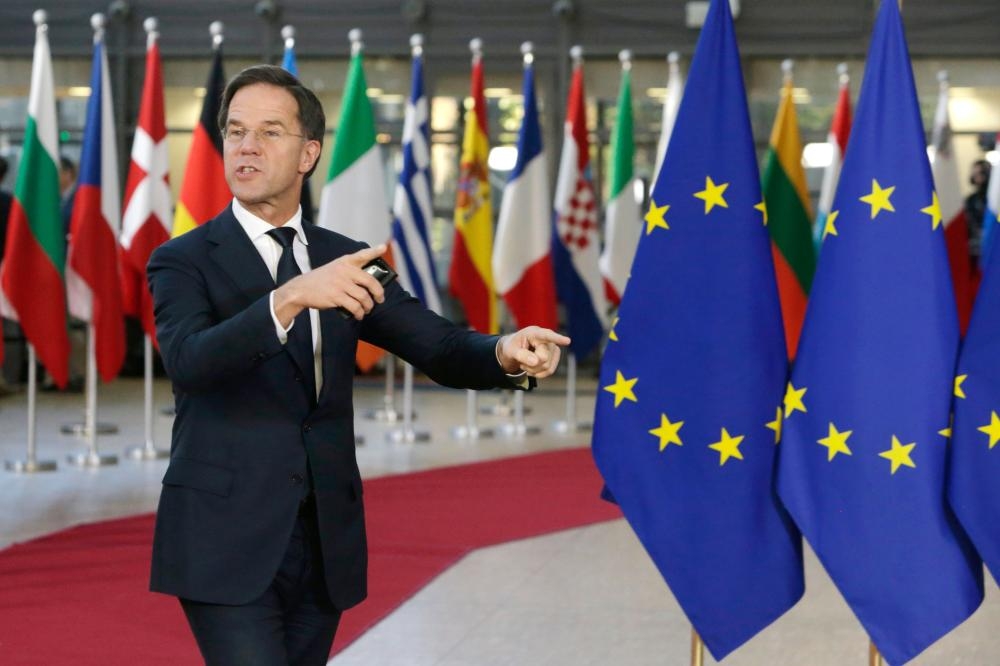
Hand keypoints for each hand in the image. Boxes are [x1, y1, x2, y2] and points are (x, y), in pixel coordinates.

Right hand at [273, 244, 387, 324]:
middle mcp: (344, 270)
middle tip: (380, 299)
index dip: (374, 251)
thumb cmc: (321, 280)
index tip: (383, 247)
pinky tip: (359, 315)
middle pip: (370, 281)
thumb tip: (369, 286)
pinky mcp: (336, 296)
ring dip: (368, 306)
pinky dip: (359, 313)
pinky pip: (355, 306)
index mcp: (345, 262)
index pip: (362, 254)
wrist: (301, 289)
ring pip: (364, 297)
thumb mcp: (334, 269)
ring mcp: (340, 283)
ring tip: (367, 309)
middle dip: (378, 293)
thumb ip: (350, 272)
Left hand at [498, 327, 570, 378]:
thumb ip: (521, 355)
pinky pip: (550, 371)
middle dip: (531, 364)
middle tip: (521, 362)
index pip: (546, 335)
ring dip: (534, 370)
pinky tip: (532, 369)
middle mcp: (546, 339)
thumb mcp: (510, 351)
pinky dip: (539, 374)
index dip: (557, 338)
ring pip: (547, 366)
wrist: (515, 351)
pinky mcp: (555, 357)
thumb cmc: (512, 347)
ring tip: (525, 364)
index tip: (567, 341)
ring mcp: (553, 347)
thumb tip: (535, 361)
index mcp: (533, 333)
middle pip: (544, 358)